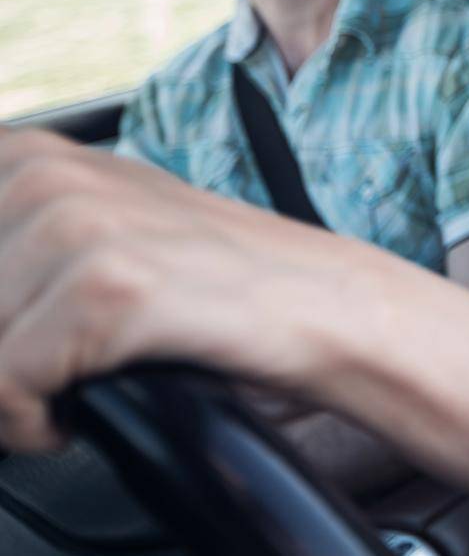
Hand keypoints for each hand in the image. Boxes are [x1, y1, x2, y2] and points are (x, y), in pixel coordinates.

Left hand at [0, 128, 381, 452]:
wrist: (326, 305)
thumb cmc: (222, 282)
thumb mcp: (107, 228)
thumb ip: (26, 234)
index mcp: (39, 158)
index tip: (25, 322)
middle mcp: (52, 176)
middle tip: (45, 369)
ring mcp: (82, 225)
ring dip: (9, 391)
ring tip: (62, 391)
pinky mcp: (110, 287)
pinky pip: (7, 382)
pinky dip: (29, 420)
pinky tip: (70, 416)